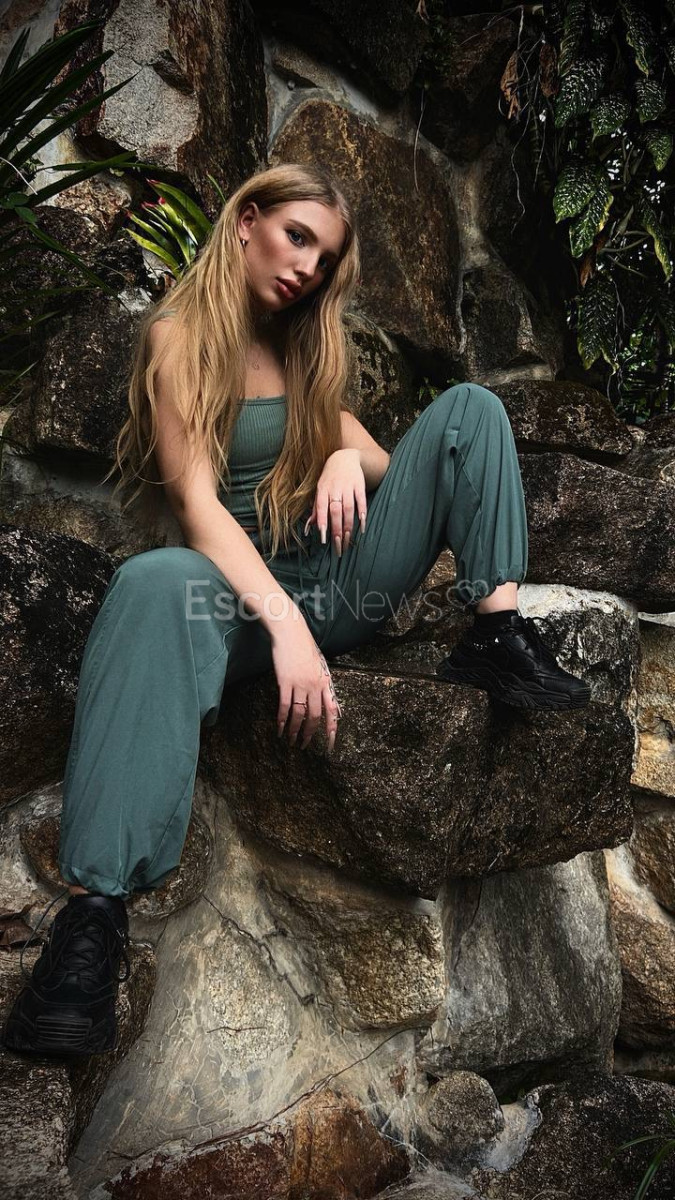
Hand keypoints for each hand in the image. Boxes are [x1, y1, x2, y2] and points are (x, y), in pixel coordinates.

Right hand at [271, 617, 342, 753]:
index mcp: (325, 681)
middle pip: (314, 716)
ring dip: (294, 730)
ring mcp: (300, 684)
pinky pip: (284, 706)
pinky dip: (281, 719)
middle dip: (310, 734)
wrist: (290, 632)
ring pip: (299, 714)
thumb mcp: (318, 664)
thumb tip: (325, 698)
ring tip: (290, 741)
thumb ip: (321, 682)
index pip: (332, 710)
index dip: (332, 729)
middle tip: (305, 745)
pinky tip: (279, 728)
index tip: (331, 744)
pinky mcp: (285, 682)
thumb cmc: (304, 646)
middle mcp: (315, 685)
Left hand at [303, 449, 366, 556]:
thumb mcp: (319, 490)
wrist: (344, 458)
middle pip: (336, 511)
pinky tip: (362, 525)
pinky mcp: (359, 485)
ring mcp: (348, 486)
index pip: (322, 508)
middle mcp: (335, 488)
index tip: (323, 538)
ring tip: (348, 540)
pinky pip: (361, 501)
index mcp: (322, 490)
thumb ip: (316, 509)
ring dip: (349, 525)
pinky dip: (362, 513)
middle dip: (337, 529)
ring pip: (348, 508)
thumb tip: (308, 527)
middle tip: (338, 546)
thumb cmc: (329, 478)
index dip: (323, 522)